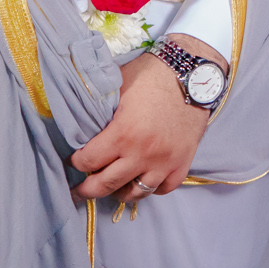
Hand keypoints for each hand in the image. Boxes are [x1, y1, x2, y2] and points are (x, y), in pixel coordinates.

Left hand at [70, 35, 226, 202]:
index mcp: (123, 133)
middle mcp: (143, 153)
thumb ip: (100, 108)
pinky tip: (144, 179)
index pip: (89, 161)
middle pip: (107, 184)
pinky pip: (164, 188)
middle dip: (88, 189)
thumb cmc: (153, 75)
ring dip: (120, 192)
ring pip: (136, 193)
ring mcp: (165, 161)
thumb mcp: (118, 85)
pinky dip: (152, 188)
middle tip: (80, 190)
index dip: (77, 162)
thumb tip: (81, 120)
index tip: (75, 160)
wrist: (193, 74)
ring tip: (112, 187)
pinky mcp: (183, 162)